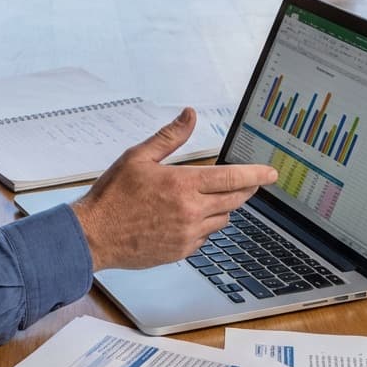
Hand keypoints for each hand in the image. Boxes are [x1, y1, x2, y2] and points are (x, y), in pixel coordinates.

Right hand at [71, 108, 277, 271]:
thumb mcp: (138, 157)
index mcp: (182, 185)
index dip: (255, 174)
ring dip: (222, 208)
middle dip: (244, 190)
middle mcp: (191, 212)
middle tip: (249, 182)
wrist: (95, 235)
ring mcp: (188, 235)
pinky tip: (185, 218)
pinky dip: (203, 226)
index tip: (271, 173)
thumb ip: (170, 137)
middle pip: (234, 200)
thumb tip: (189, 115)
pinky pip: (205, 237)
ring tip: (205, 199)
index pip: (231, 178)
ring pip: (222, 220)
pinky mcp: (181, 251)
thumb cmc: (113, 195)